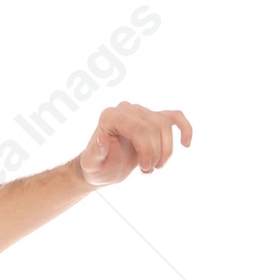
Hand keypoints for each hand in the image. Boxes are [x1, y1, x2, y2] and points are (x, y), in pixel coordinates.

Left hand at [76, 100, 191, 186]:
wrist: (102, 168)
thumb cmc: (96, 167)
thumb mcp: (92, 164)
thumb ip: (96, 151)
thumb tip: (103, 138)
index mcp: (111, 116)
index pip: (138, 128)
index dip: (147, 149)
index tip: (145, 168)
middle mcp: (126, 109)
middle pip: (154, 127)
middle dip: (155, 153)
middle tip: (148, 170)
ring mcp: (141, 112)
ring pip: (165, 125)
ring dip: (166, 149)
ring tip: (156, 167)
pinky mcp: (153, 119)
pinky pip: (174, 117)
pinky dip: (184, 128)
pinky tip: (186, 144)